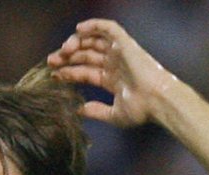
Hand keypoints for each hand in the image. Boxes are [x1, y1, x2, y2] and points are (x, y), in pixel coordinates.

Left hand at [47, 19, 176, 127]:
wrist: (157, 101)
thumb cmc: (141, 110)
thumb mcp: (114, 114)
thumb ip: (97, 111)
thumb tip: (79, 110)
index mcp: (112, 79)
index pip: (84, 72)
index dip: (68, 72)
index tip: (53, 75)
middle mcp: (114, 64)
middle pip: (85, 55)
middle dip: (67, 57)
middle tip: (51, 61)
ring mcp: (119, 53)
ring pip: (93, 41)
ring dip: (76, 42)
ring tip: (63, 50)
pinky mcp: (125, 44)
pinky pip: (108, 28)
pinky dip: (94, 25)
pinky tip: (79, 29)